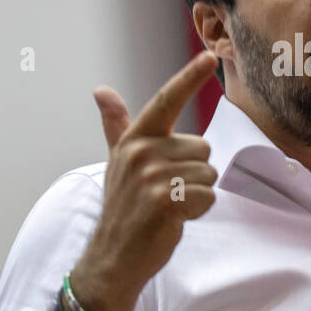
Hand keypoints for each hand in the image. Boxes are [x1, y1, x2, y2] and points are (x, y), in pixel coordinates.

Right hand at [72, 50, 219, 310]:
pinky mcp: (166, 199)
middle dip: (194, 172)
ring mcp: (152, 176)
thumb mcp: (118, 161)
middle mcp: (141, 152)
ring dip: (197, 194)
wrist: (113, 256)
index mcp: (134, 139)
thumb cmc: (122, 208)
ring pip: (209, 173)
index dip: (189, 77)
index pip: (166, 101)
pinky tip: (173, 219)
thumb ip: (117, 125)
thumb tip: (101, 91)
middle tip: (166, 193)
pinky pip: (207, 195)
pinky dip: (198, 211)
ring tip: (169, 207)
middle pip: (203, 147)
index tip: (209, 54)